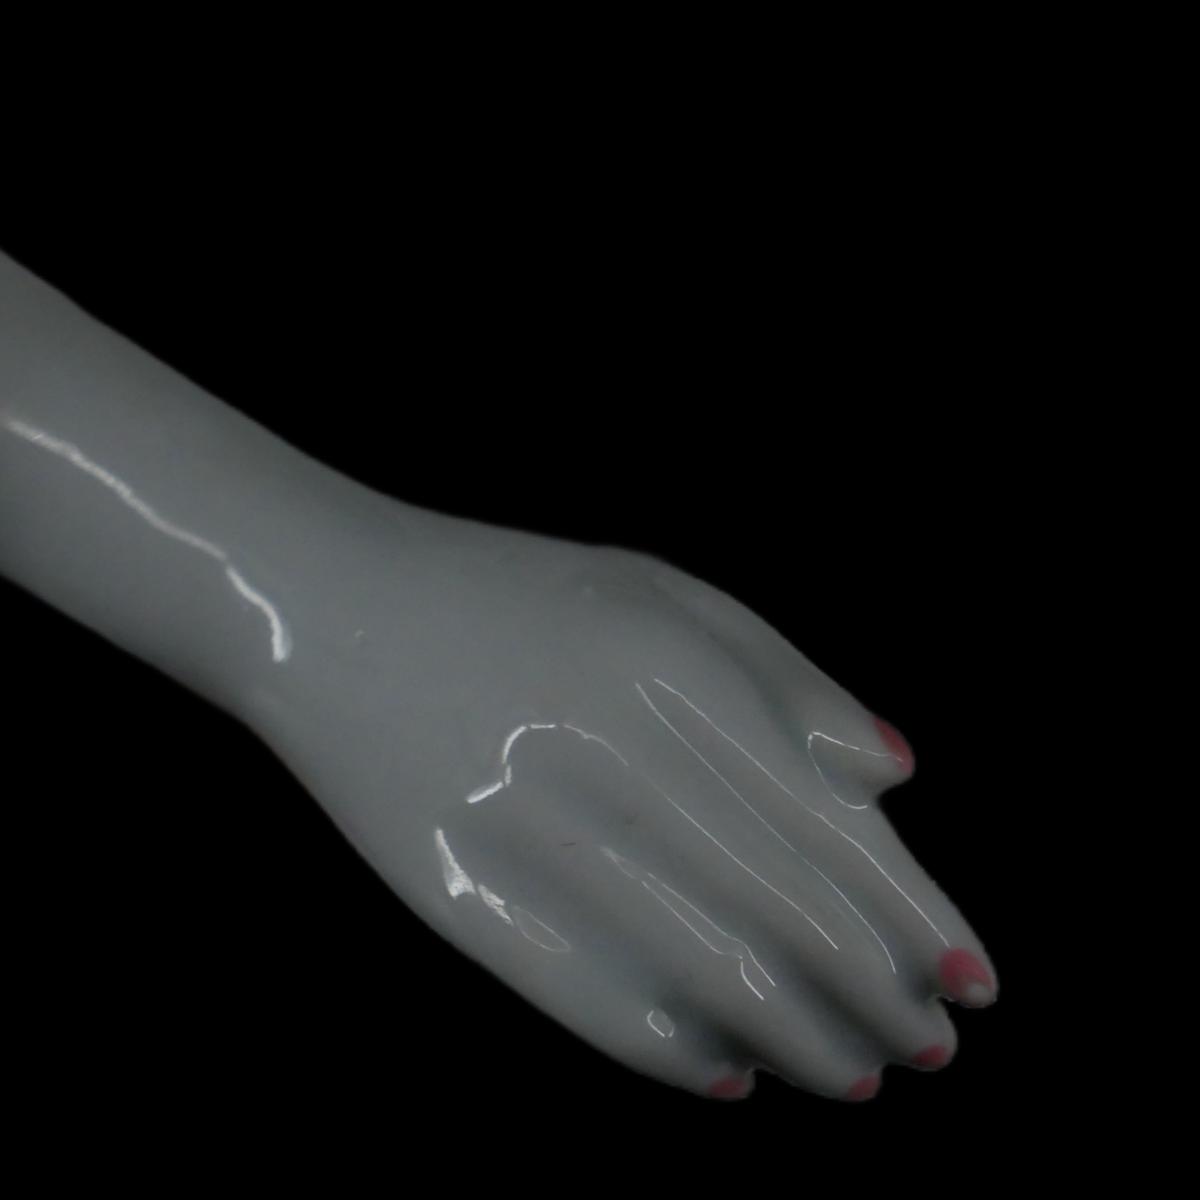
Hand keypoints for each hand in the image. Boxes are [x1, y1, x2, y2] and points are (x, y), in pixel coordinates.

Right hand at [245, 520, 997, 1101]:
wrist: (334, 608)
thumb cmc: (517, 596)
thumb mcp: (661, 592)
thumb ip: (786, 676)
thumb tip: (895, 776)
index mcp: (675, 671)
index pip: (835, 828)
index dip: (917, 917)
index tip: (972, 981)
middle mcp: (613, 753)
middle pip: (788, 916)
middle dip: (881, 998)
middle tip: (932, 1047)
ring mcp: (527, 830)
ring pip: (705, 975)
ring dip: (801, 1042)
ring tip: (855, 1076)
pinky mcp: (452, 895)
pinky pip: (587, 1001)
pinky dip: (675, 1054)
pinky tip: (729, 1078)